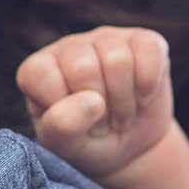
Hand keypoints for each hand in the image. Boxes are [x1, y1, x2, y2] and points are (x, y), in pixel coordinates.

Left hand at [17, 26, 173, 178]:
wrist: (130, 149)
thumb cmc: (87, 143)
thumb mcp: (64, 145)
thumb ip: (61, 126)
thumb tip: (92, 101)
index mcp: (39, 69)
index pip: (40, 74)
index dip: (62, 108)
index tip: (72, 123)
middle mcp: (70, 47)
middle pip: (84, 67)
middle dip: (99, 107)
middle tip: (102, 120)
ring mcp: (108, 39)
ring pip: (118, 59)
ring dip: (125, 100)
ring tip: (121, 111)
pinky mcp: (143, 40)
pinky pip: (148, 51)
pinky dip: (149, 84)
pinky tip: (142, 95)